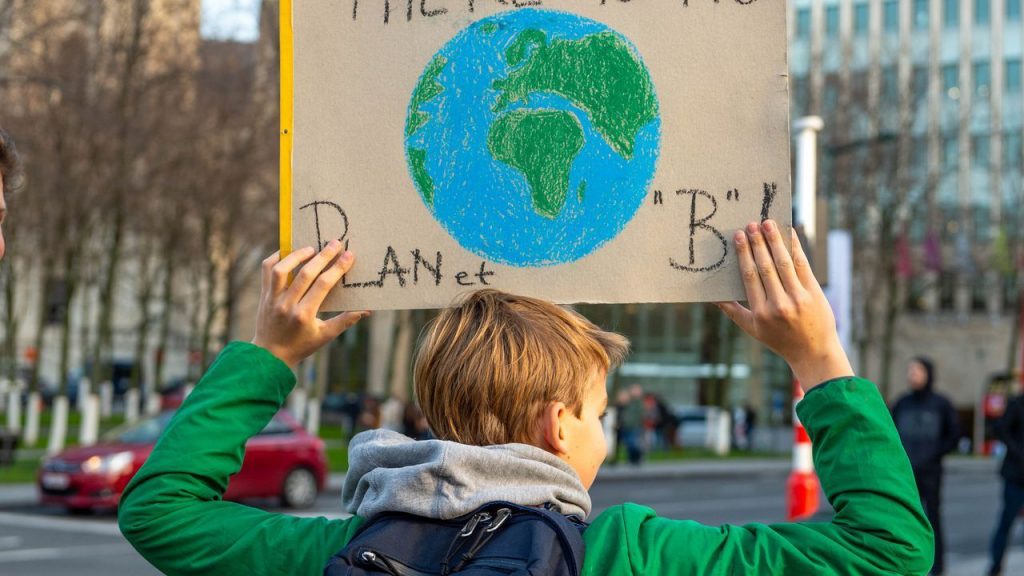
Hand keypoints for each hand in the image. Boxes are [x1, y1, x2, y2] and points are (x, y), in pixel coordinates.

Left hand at [252, 240, 368, 368]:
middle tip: (336, 243)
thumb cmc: (301, 346)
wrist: (269, 356)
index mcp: (304, 315)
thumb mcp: (325, 336)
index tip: (349, 255)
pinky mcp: (264, 295)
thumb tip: (366, 309)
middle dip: (323, 256)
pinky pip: (266, 270)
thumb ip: (345, 321)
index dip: (337, 268)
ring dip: (298, 255)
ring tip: (312, 248)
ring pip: (282, 269)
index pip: (323, 285)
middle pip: (305, 273)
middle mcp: (286, 304)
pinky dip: (277, 258)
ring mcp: (272, 298)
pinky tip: (289, 252)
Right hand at [718, 220, 852, 389]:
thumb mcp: (752, 330)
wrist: (814, 352)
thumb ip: (733, 311)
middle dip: (758, 243)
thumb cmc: (779, 340)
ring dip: (775, 241)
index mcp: (761, 312)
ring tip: (768, 224)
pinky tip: (790, 234)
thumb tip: (712, 296)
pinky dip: (795, 248)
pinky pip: (803, 265)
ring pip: (784, 263)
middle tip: (751, 224)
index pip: (750, 276)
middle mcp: (779, 304)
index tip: (739, 237)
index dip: (745, 254)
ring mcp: (798, 298)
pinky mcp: (814, 292)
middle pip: (766, 266)